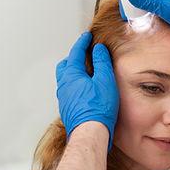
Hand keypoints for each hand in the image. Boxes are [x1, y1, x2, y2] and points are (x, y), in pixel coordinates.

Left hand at [56, 32, 118, 150]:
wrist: (89, 132)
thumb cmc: (98, 107)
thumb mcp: (105, 80)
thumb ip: (101, 62)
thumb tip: (98, 49)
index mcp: (71, 75)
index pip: (75, 53)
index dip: (82, 43)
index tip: (86, 36)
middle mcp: (64, 85)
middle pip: (65, 65)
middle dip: (73, 57)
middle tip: (83, 53)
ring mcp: (64, 97)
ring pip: (65, 78)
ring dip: (74, 71)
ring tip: (85, 71)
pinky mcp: (67, 108)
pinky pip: (68, 90)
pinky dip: (75, 84)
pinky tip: (84, 89)